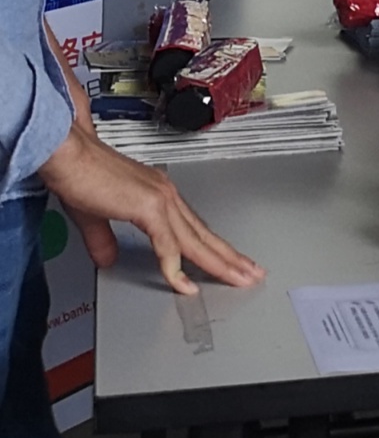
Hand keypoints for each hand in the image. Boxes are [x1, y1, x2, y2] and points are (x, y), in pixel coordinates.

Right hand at [40, 127, 263, 295]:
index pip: (193, 227)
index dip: (212, 247)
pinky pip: (167, 245)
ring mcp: (161, 200)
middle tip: (250, 274)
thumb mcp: (94, 216)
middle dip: (229, 258)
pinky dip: (175, 268)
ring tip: (237, 280)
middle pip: (203, 235)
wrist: (69, 153)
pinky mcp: (148, 208)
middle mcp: (166, 195)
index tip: (227, 261)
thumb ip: (105, 239)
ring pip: (196, 241)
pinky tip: (184, 284)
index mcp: (159, 194)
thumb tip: (108, 258)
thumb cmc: (79, 173)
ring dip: (218, 263)